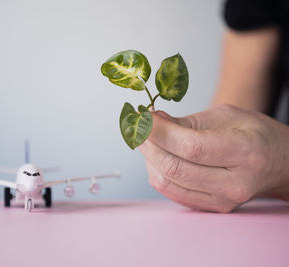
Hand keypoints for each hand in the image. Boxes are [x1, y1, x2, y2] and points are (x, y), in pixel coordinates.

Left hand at [139, 104, 288, 212]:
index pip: (190, 147)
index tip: (142, 118)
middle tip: (139, 127)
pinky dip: (157, 172)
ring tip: (149, 140)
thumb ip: (188, 121)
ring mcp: (222, 200)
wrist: (278, 165)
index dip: (159, 132)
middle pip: (174, 168)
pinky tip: (158, 156)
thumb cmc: (254, 136)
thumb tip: (152, 120)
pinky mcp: (210, 207)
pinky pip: (171, 192)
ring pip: (167, 182)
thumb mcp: (227, 116)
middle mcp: (234, 183)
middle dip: (148, 144)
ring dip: (149, 158)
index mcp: (244, 153)